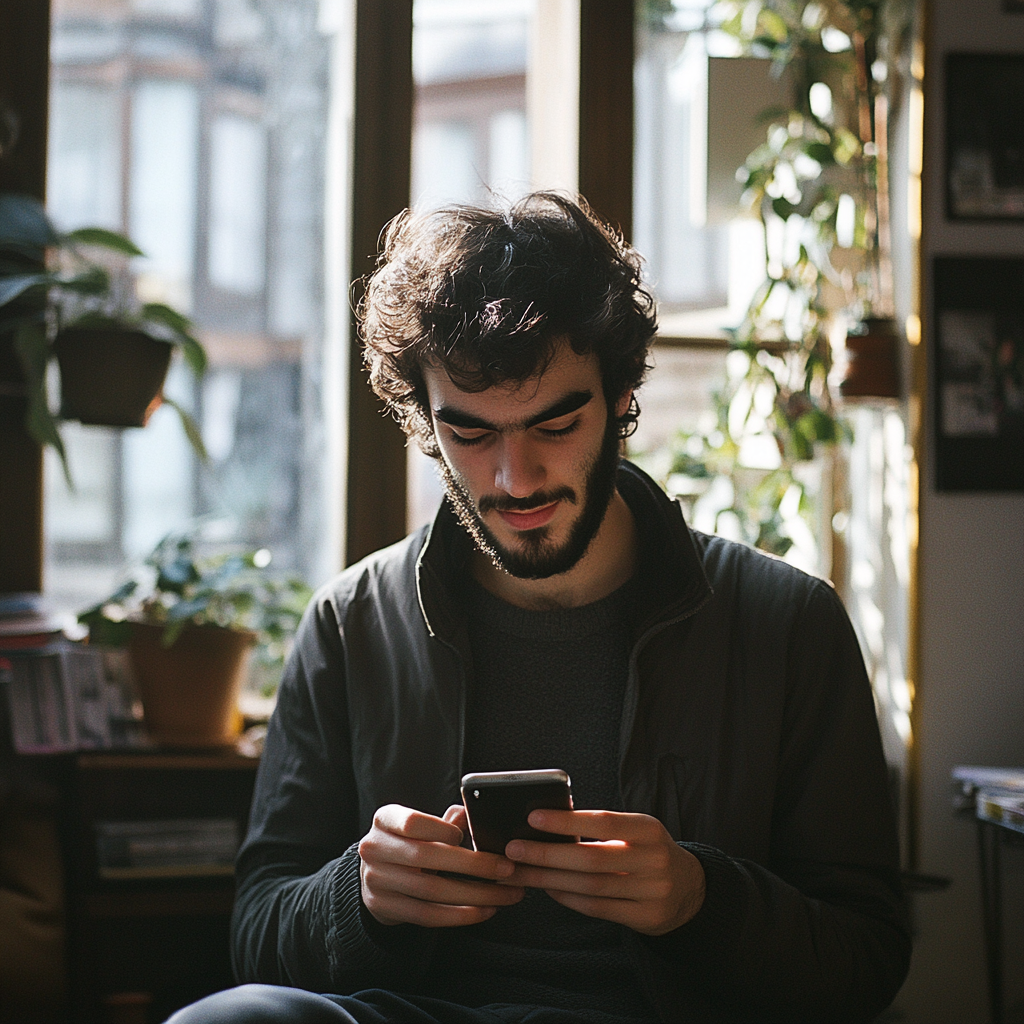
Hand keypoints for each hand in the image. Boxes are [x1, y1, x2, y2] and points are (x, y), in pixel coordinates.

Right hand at [358, 803, 524, 926]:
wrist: (372, 874)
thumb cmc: (406, 843)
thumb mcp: (417, 826)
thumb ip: (444, 821)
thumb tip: (474, 816)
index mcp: (384, 820)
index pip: (413, 823)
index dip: (443, 829)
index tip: (469, 836)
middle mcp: (374, 849)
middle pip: (426, 858)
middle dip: (474, 865)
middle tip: (508, 868)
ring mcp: (377, 881)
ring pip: (431, 891)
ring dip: (475, 895)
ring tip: (505, 893)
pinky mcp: (386, 908)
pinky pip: (427, 915)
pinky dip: (460, 915)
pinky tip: (485, 911)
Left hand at [501, 809, 704, 935]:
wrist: (690, 888)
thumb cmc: (647, 850)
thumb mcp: (636, 830)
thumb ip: (602, 826)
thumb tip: (548, 820)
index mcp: (648, 829)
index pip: (603, 821)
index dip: (567, 820)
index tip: (533, 817)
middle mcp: (653, 859)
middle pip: (591, 858)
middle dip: (547, 854)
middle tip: (514, 849)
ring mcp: (652, 892)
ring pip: (590, 886)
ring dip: (550, 878)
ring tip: (522, 871)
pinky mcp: (646, 918)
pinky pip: (598, 908)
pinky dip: (569, 898)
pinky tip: (549, 888)